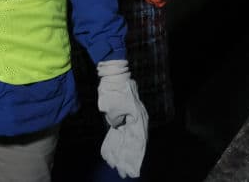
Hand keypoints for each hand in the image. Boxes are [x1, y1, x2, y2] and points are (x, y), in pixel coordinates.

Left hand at [97, 60, 147, 177]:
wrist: (115, 76)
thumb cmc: (115, 89)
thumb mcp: (114, 106)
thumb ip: (116, 119)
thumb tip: (116, 125)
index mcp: (137, 118)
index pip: (136, 142)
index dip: (133, 156)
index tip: (130, 168)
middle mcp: (137, 121)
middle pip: (133, 144)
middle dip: (128, 158)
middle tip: (125, 172)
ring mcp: (131, 119)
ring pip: (127, 140)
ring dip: (123, 153)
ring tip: (119, 166)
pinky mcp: (124, 117)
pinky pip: (121, 133)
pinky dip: (116, 143)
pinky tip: (110, 152)